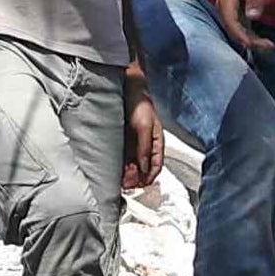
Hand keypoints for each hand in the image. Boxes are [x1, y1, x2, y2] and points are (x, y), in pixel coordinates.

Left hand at [123, 80, 168, 201]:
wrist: (128, 90)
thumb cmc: (140, 105)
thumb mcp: (144, 127)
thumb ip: (145, 148)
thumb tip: (144, 167)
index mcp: (157, 142)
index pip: (156, 165)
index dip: (150, 177)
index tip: (141, 185)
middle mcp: (148, 145)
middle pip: (145, 168)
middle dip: (138, 178)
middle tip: (128, 185)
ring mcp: (137, 143)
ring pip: (135, 165)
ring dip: (130, 174)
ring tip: (121, 181)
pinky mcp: (126, 141)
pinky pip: (126, 158)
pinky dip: (123, 167)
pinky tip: (117, 171)